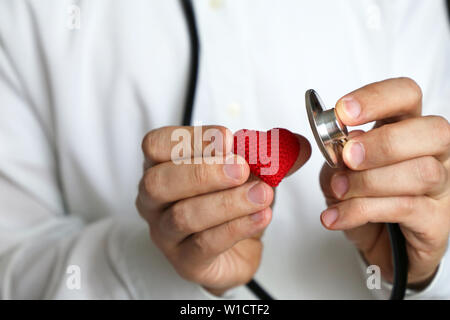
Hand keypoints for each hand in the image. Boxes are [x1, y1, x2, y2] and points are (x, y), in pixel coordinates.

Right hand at [136, 125, 310, 294]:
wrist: (232, 249)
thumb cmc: (227, 203)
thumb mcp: (246, 171)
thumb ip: (267, 155)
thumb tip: (296, 144)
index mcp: (162, 167)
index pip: (157, 145)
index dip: (190, 139)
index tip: (229, 138)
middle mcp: (154, 200)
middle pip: (160, 182)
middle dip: (204, 172)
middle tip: (242, 168)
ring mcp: (166, 233)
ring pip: (185, 215)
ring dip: (228, 202)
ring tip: (262, 194)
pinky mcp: (186, 261)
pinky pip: (206, 244)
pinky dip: (237, 227)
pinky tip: (261, 216)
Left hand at [320, 78, 449, 287]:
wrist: (375, 243)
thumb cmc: (361, 198)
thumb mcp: (338, 170)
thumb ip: (337, 153)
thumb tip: (345, 142)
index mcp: (405, 128)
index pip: (406, 96)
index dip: (377, 98)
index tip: (343, 111)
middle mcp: (432, 153)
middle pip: (432, 130)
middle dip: (384, 142)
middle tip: (348, 157)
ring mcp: (441, 187)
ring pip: (422, 172)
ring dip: (369, 181)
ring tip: (338, 190)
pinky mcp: (437, 221)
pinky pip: (406, 208)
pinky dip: (362, 210)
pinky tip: (337, 216)